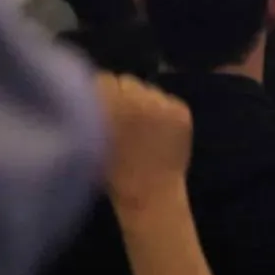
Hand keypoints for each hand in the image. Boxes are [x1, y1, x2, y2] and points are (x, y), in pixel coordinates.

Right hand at [96, 73, 192, 207]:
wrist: (152, 195)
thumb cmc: (114, 172)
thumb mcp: (92, 137)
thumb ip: (93, 109)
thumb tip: (93, 86)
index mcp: (111, 106)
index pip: (104, 79)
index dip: (101, 93)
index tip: (102, 107)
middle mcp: (138, 99)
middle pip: (126, 80)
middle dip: (122, 95)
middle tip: (122, 117)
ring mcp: (163, 104)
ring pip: (147, 89)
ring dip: (142, 101)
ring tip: (142, 126)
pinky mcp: (181, 111)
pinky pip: (166, 99)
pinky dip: (162, 110)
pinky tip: (158, 131)